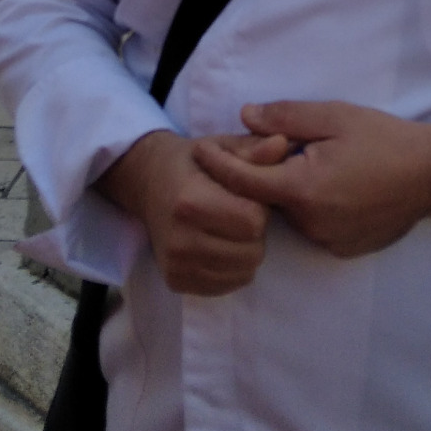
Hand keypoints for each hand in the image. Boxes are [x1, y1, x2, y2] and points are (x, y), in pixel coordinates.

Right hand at [97, 128, 289, 296]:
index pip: (252, 222)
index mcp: (190, 202)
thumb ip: (252, 150)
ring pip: (242, 273)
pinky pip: (225, 286)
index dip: (260, 208)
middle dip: (256, 233)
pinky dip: (232, 269)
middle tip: (241, 213)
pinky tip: (221, 245)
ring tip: (231, 228)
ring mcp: (176, 265)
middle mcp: (180, 239)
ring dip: (246, 252)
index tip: (249, 196)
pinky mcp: (176, 281)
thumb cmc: (192, 163)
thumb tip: (282, 144)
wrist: (148, 183)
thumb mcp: (221, 147)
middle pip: (251, 252)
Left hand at [193, 101, 430, 258]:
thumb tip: (244, 116)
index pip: (245, 181)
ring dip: (287, 189)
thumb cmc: (384, 138)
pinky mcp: (341, 249)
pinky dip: (308, 205)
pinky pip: (310, 225)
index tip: (198, 148)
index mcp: (305, 188)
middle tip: (264, 144)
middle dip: (258, 173)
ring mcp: (327, 241)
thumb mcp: (334, 116)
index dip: (218, 163)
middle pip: (265, 198)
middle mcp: (311, 223)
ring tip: (309, 160)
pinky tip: (331, 184)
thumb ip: (285, 118)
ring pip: (288, 213)